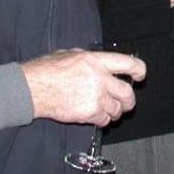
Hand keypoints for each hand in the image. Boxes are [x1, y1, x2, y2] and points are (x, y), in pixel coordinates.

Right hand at [21, 48, 145, 126]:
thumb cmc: (48, 69)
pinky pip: (104, 120)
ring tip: (111, 110)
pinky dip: (104, 120)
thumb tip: (98, 61)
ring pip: (117, 109)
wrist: (32, 87)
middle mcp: (100, 78)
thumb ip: (89, 58)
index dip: (139, 70)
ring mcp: (94, 96)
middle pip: (127, 92)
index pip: (128, 64)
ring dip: (116, 111)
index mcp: (97, 60)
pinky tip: (98, 116)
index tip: (141, 75)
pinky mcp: (87, 113)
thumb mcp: (72, 53)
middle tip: (128, 102)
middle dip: (130, 99)